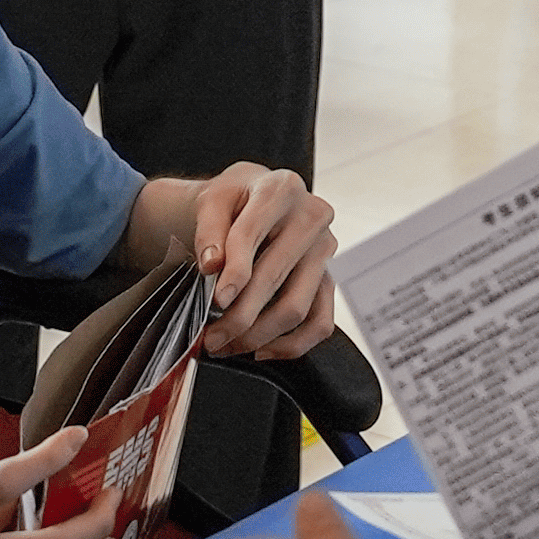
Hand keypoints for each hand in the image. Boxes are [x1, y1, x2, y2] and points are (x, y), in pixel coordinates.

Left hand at [187, 164, 340, 359]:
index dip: (233, 272)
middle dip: (239, 315)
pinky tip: (261, 350)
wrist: (254, 200)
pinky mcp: (329, 279)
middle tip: (211, 337)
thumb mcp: (213, 200)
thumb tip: (212, 266)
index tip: (216, 300)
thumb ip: (209, 230)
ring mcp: (325, 251)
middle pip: (275, 277)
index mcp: (281, 189)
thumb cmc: (234, 201)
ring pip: (296, 307)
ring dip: (258, 335)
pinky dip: (291, 344)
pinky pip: (320, 323)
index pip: (252, 234)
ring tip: (227, 345)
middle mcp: (312, 217)